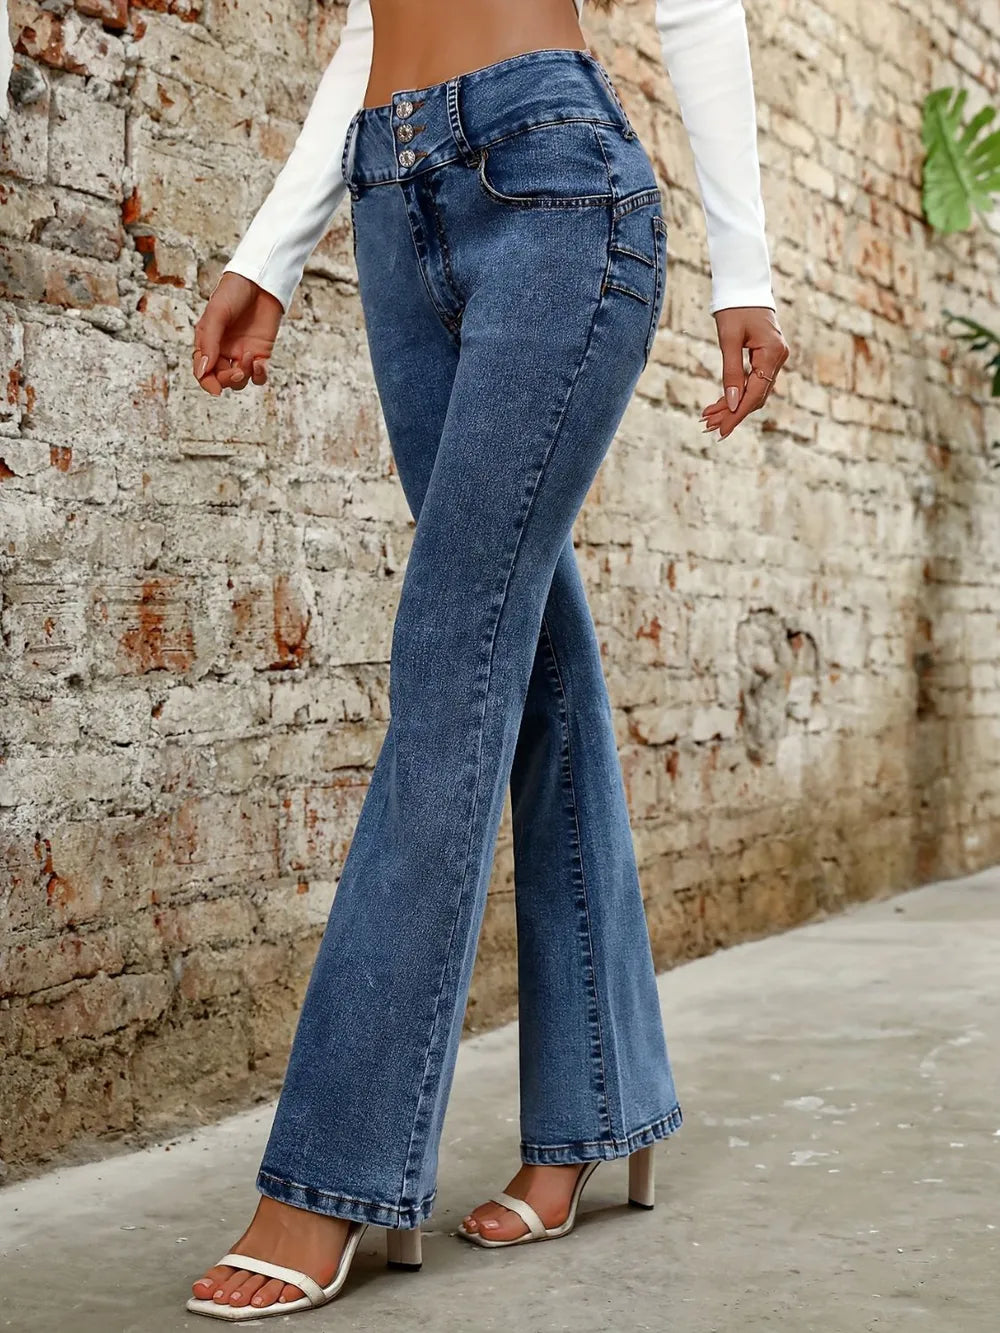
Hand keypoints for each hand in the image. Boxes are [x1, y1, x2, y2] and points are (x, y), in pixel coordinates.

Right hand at [192, 273, 283, 395]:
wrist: (260, 280)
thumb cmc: (234, 292)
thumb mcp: (216, 314)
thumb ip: (209, 342)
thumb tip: (202, 371)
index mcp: (208, 341)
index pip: (203, 370)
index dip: (207, 382)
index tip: (215, 389)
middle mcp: (224, 350)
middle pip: (222, 378)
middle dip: (228, 380)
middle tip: (237, 371)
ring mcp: (243, 352)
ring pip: (241, 380)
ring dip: (243, 376)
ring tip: (249, 360)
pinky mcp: (262, 353)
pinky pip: (259, 375)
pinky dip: (259, 375)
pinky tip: (259, 365)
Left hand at [700, 306, 788, 438]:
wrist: (743, 285)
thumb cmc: (734, 307)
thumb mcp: (729, 340)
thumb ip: (732, 372)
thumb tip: (732, 403)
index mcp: (772, 354)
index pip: (755, 394)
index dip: (737, 414)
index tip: (721, 430)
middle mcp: (778, 358)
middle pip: (756, 396)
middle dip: (732, 413)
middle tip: (709, 427)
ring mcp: (774, 358)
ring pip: (754, 391)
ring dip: (732, 406)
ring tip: (709, 418)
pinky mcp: (767, 356)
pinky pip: (753, 381)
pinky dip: (737, 393)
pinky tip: (721, 403)